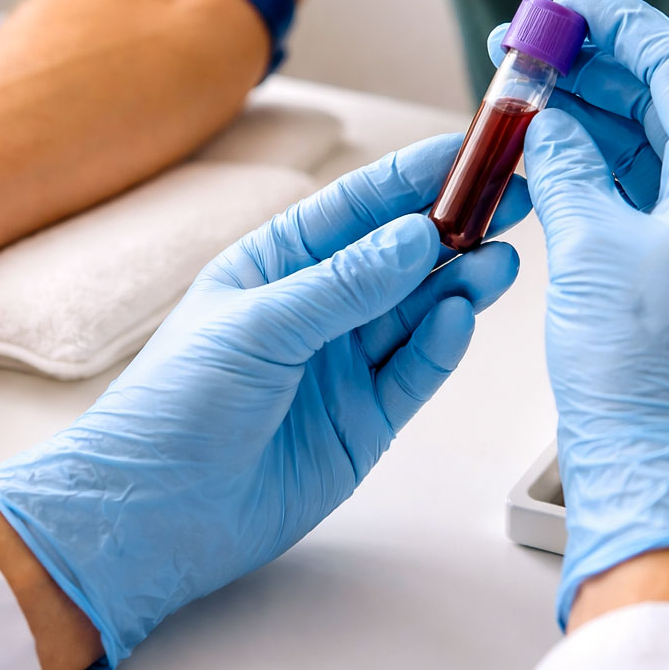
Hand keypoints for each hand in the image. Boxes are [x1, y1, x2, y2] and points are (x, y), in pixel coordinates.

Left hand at [0, 136, 531, 666]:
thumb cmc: (176, 405)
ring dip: (459, 283)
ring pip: (416, 311)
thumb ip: (342, 285)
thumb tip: (416, 235)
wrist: (156, 518)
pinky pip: (414, 372)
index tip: (469, 151)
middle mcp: (316, 307)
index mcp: (276, 264)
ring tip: (500, 261)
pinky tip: (461, 318)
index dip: (412, 176)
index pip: (355, 207)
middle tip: (511, 200)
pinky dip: (441, 346)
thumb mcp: (257, 327)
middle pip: (398, 256)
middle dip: (453, 226)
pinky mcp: (365, 418)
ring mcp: (344, 363)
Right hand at [519, 0, 668, 625]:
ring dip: (589, 116)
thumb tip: (547, 120)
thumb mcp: (589, 246)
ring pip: (646, 147)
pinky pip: (636, 191)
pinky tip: (546, 148)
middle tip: (529, 43)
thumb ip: (568, 167)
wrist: (647, 462)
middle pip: (663, 104)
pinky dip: (592, 165)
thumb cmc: (631, 364)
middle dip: (595, 68)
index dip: (620, 24)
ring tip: (525, 90)